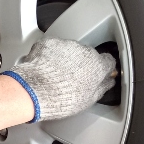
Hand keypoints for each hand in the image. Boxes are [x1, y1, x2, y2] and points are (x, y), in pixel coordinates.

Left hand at [0, 36, 115, 121]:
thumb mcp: (88, 100)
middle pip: (87, 55)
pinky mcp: (49, 43)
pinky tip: (45, 68)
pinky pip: (53, 47)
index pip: (108, 61)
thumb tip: (108, 82)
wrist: (35, 91)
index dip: (103, 69)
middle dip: (82, 64)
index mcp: (97, 65)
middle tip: (71, 79)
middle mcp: (84, 51)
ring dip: (66, 59)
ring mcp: (66, 44)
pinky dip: (50, 55)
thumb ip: (101, 87)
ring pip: (70, 50)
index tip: (98, 74)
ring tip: (55, 75)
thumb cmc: (61, 99)